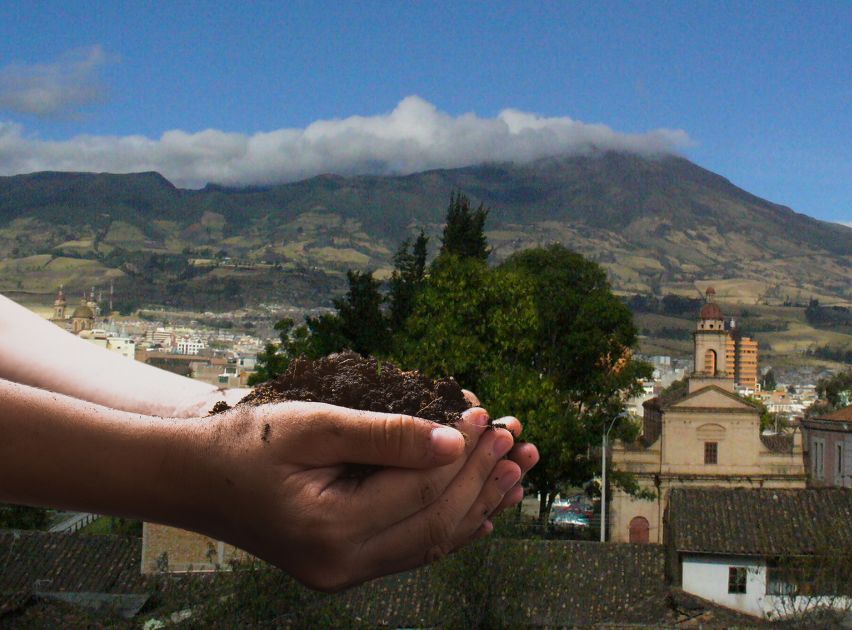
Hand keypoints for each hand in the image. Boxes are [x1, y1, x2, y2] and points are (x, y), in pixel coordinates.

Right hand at [183, 399, 537, 591]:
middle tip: (517, 438)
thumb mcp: (315, 425)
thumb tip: (455, 439)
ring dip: (479, 503)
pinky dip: (452, 525)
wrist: (194, 479)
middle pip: (436, 523)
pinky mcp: (347, 569)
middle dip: (482, 478)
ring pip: (432, 543)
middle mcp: (340, 564)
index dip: (462, 452)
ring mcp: (344, 574)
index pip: (421, 490)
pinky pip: (413, 551)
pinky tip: (485, 506)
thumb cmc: (249, 443)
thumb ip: (385, 434)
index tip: (487, 415)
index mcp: (330, 528)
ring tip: (518, 468)